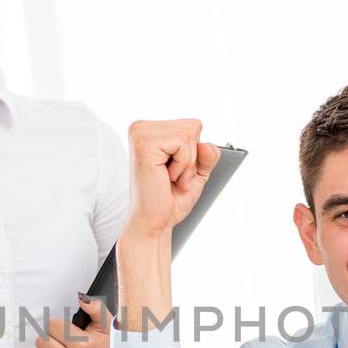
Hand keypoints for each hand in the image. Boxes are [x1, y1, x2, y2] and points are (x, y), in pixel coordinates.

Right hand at [126, 119, 219, 237]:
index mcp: (150, 130)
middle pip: (192, 126)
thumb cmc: (170, 199)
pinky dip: (182, 165)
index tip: (176, 171)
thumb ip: (208, 154)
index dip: (194, 152)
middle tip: (173, 177)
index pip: (192, 125)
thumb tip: (206, 145)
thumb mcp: (197, 172)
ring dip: (186, 163)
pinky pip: (182, 142)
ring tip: (170, 178)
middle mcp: (142, 128)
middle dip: (191, 157)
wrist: (154, 222)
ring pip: (188, 133)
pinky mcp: (143, 144)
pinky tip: (166, 176)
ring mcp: (140, 133)